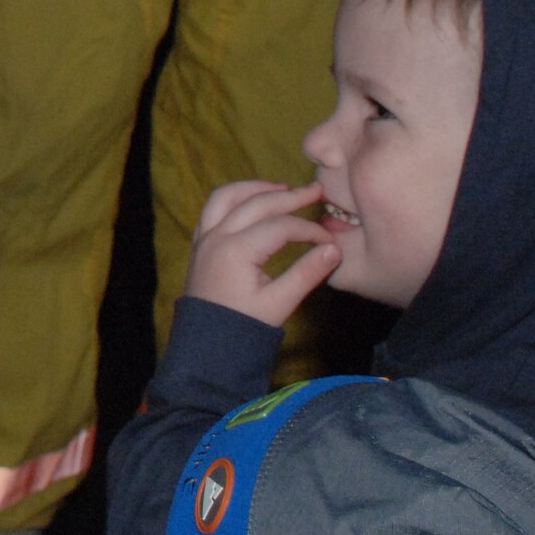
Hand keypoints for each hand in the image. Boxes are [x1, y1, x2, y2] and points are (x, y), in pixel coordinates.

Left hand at [183, 180, 340, 328]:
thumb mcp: (279, 304)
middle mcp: (217, 236)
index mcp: (237, 250)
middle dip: (288, 196)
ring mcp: (204, 237)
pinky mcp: (199, 243)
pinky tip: (250, 201)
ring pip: (226, 197)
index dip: (308, 229)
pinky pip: (213, 208)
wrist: (207, 346)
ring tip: (281, 188)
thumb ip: (306, 274)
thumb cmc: (244, 327)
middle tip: (315, 191)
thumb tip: (334, 250)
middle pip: (255, 204)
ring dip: (254, 189)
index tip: (329, 239)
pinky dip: (233, 198)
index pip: (280, 227)